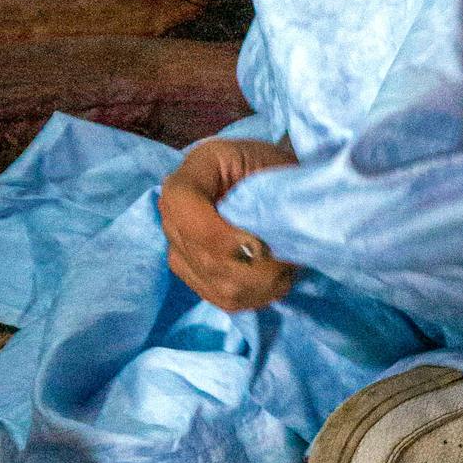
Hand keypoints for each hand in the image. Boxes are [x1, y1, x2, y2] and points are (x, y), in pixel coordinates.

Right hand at [159, 136, 299, 312]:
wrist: (271, 179)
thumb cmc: (275, 168)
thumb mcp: (276, 166)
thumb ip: (264, 199)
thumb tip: (259, 248)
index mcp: (193, 172)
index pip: (183, 204)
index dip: (219, 234)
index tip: (260, 245)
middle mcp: (173, 210)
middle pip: (203, 254)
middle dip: (253, 266)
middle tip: (290, 259)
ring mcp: (177, 245)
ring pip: (214, 282)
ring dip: (258, 283)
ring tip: (287, 267)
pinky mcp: (189, 271)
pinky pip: (218, 296)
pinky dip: (252, 295)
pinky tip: (273, 281)